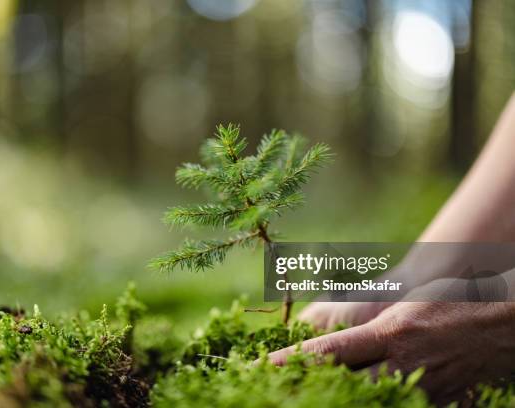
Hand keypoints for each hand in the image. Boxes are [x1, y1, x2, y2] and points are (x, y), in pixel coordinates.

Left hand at [270, 301, 514, 403]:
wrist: (505, 319)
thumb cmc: (448, 302)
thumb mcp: (403, 309)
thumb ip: (367, 332)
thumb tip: (330, 348)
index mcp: (390, 333)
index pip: (330, 352)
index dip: (293, 362)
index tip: (264, 366)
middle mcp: (403, 364)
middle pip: (345, 387)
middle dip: (310, 391)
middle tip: (278, 392)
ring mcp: (425, 390)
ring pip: (372, 405)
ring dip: (343, 401)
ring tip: (314, 397)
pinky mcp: (445, 406)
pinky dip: (383, 407)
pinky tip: (365, 403)